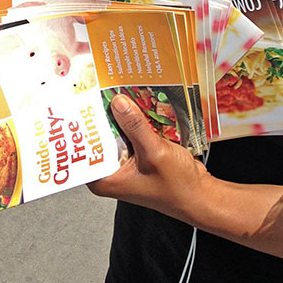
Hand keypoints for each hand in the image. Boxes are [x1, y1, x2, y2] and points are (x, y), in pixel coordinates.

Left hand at [88, 94, 209, 223]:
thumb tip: (118, 102)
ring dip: (120, 115)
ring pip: (116, 132)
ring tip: (116, 90)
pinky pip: (130, 133)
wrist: (200, 194)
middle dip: (103, 115)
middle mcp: (110, 172)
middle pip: (99, 137)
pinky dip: (134, 121)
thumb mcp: (155, 153)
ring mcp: (124, 163)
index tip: (82, 101)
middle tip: (100, 89)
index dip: (83, 125)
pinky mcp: (137, 155)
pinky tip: (135, 104)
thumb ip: (135, 126)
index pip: (83, 148)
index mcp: (104, 179)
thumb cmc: (177, 186)